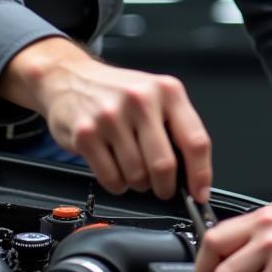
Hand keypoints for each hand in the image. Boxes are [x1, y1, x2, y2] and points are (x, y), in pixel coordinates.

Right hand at [0, 37, 211, 199]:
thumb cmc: (119, 92)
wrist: (71, 78)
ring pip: (137, 176)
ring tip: (134, 168)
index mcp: (167, 91)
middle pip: (165, 165)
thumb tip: (194, 174)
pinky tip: (116, 169)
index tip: (200, 193)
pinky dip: (117, 185)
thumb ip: (176, 127)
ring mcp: (111, 117)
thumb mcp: (156, 96)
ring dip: (139, 184)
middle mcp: (141, 100)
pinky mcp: (86, 134)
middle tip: (163, 188)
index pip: (195, 140)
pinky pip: (111, 179)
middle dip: (166, 186)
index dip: (201, 174)